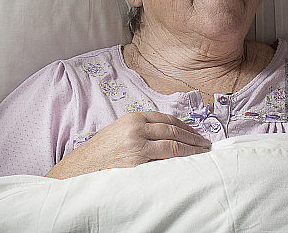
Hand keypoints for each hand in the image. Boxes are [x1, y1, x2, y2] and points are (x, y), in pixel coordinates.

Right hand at [45, 111, 211, 178]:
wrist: (80, 169)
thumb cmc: (100, 155)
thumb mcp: (119, 133)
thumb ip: (140, 130)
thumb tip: (167, 136)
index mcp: (132, 118)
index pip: (166, 118)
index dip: (185, 126)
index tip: (196, 133)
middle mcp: (136, 127)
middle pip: (173, 129)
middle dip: (193, 136)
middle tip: (206, 144)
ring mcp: (138, 144)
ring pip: (174, 143)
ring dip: (192, 148)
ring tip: (203, 153)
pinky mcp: (138, 161)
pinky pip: (167, 158)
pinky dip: (182, 159)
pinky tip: (190, 163)